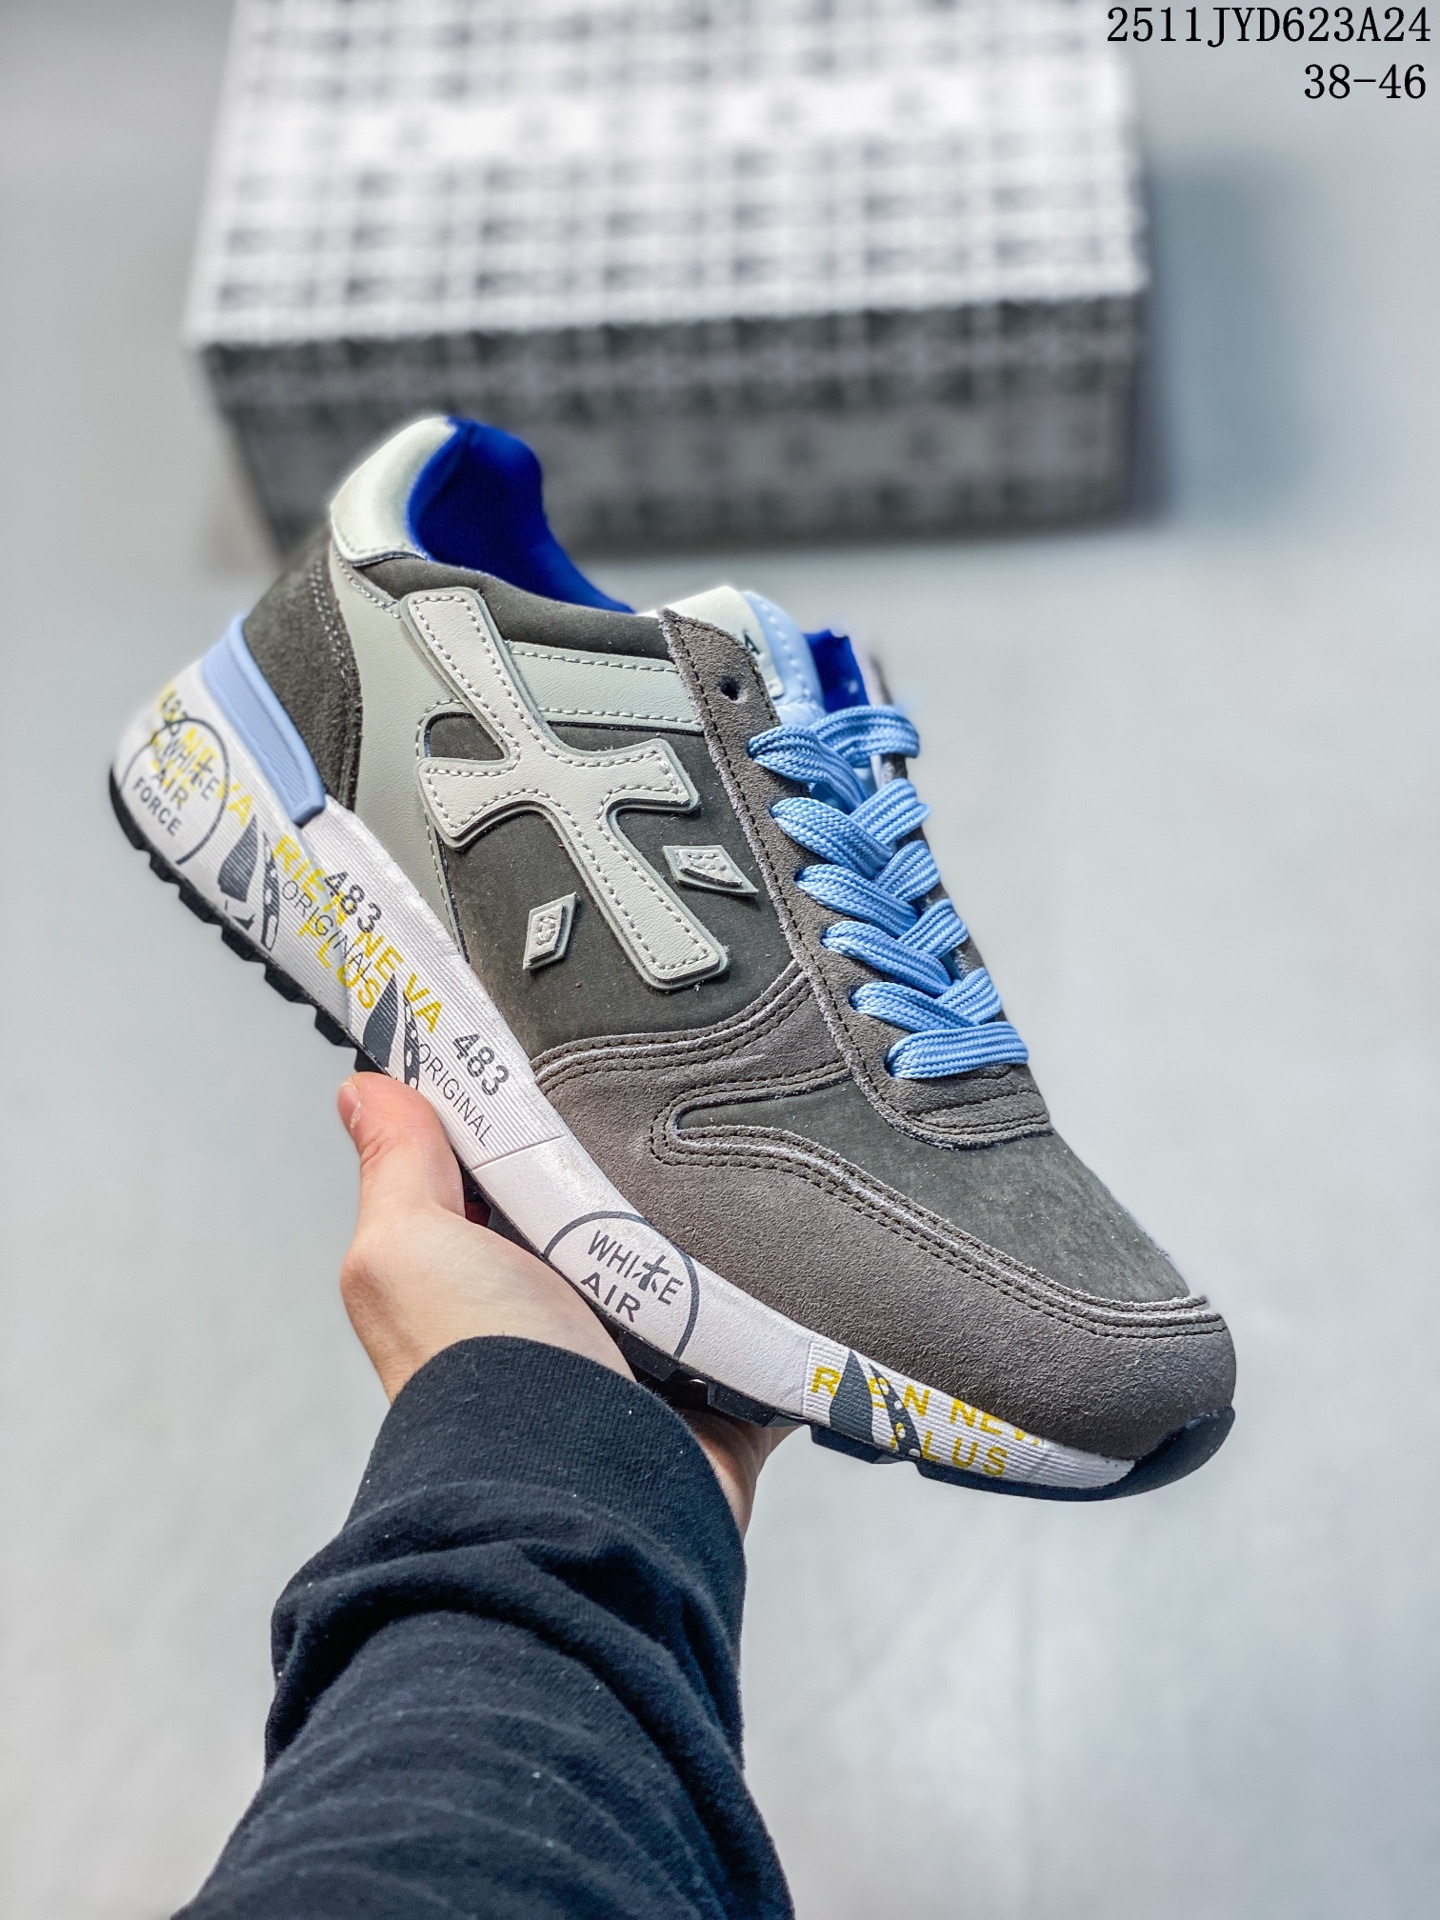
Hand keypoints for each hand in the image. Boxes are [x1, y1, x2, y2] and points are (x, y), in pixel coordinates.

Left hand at [336, 1075, 788, 1529]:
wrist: (579, 1493)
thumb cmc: (479, 1370)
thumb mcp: (408, 1248)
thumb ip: (397, 1168)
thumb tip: (360, 1090)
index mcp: (484, 1274)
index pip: (512, 1173)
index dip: (538, 1116)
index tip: (583, 1048)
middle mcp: (561, 1317)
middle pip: (618, 1215)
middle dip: (655, 1167)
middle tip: (697, 1088)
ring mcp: (643, 1360)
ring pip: (702, 1268)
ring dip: (731, 1230)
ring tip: (768, 1153)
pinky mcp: (720, 1397)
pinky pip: (772, 1338)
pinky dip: (795, 1310)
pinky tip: (817, 1250)